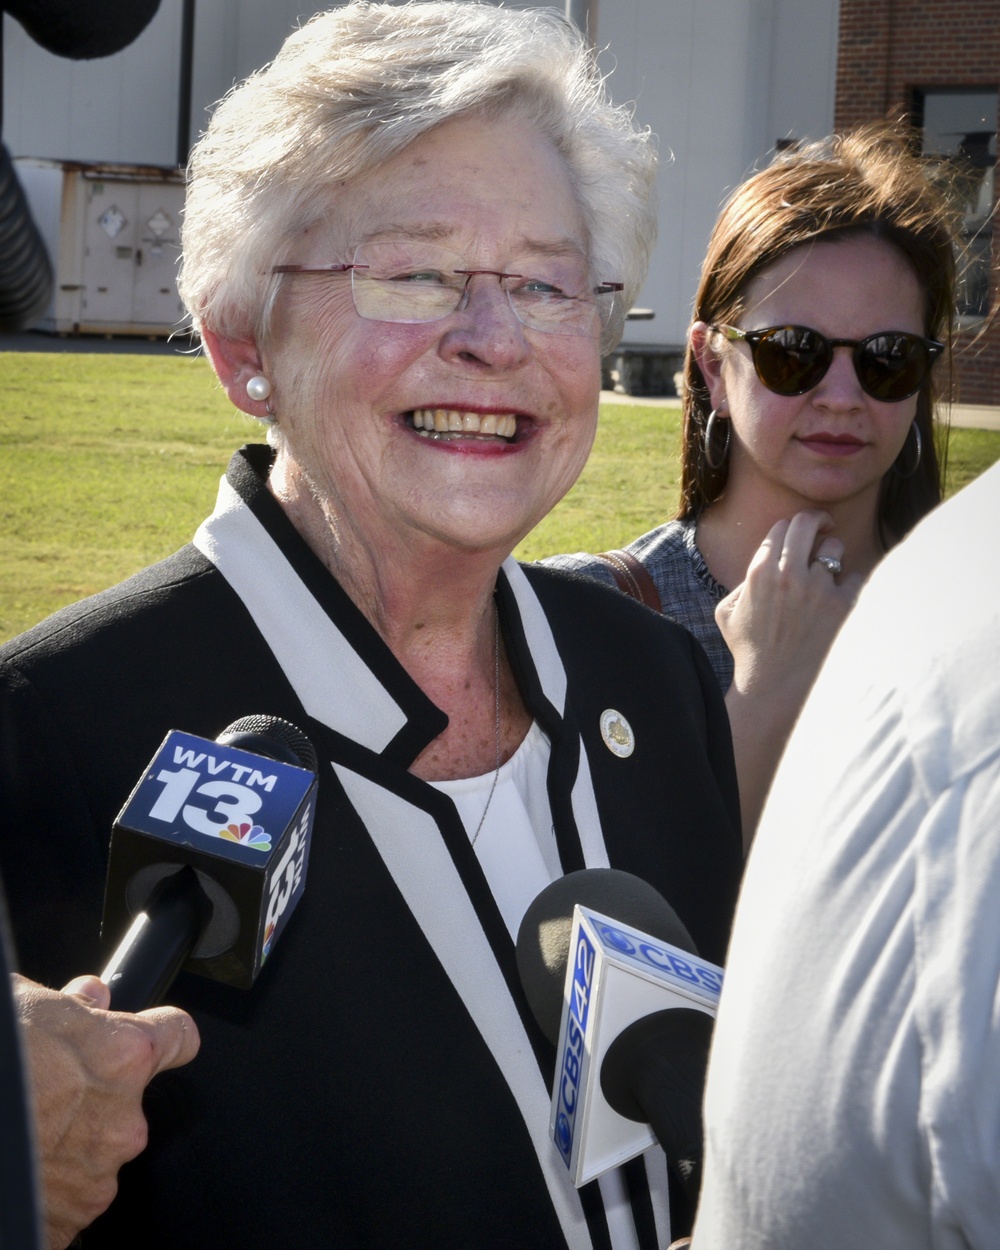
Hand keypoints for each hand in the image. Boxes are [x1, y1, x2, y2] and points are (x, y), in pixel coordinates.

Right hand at [13, 973, 199, 1249]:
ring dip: (70, 1143)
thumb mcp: (27, 1005)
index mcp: (125, 1056)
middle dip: (95, 1095)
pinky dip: (50, 1188)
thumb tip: (91, 997)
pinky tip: (24, 1165)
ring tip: (26, 1130)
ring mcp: (97, 1176)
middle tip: (48, 1089)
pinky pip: (70, 1200)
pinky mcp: (70, 1221)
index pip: (178, 1037)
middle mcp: (123, 1119)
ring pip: (97, 1152)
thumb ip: (72, 1005)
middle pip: (128, 1101)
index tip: (155, 1039)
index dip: (163, 1035)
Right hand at [716, 511, 862, 845]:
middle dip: (817, 519)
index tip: (799, 531)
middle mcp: (790, 574)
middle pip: (807, 523)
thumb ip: (743, 580)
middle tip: (824, 525)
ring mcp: (818, 589)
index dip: (790, 526)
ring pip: (834, 548)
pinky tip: (839, 595)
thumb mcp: (727, 611)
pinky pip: (855, 575)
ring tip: (828, 571)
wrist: (773, 684)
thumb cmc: (748, 648)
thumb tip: (766, 560)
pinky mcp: (842, 606)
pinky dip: (848, 583)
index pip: (780, 527)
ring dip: (831, 555)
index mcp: (760, 571)